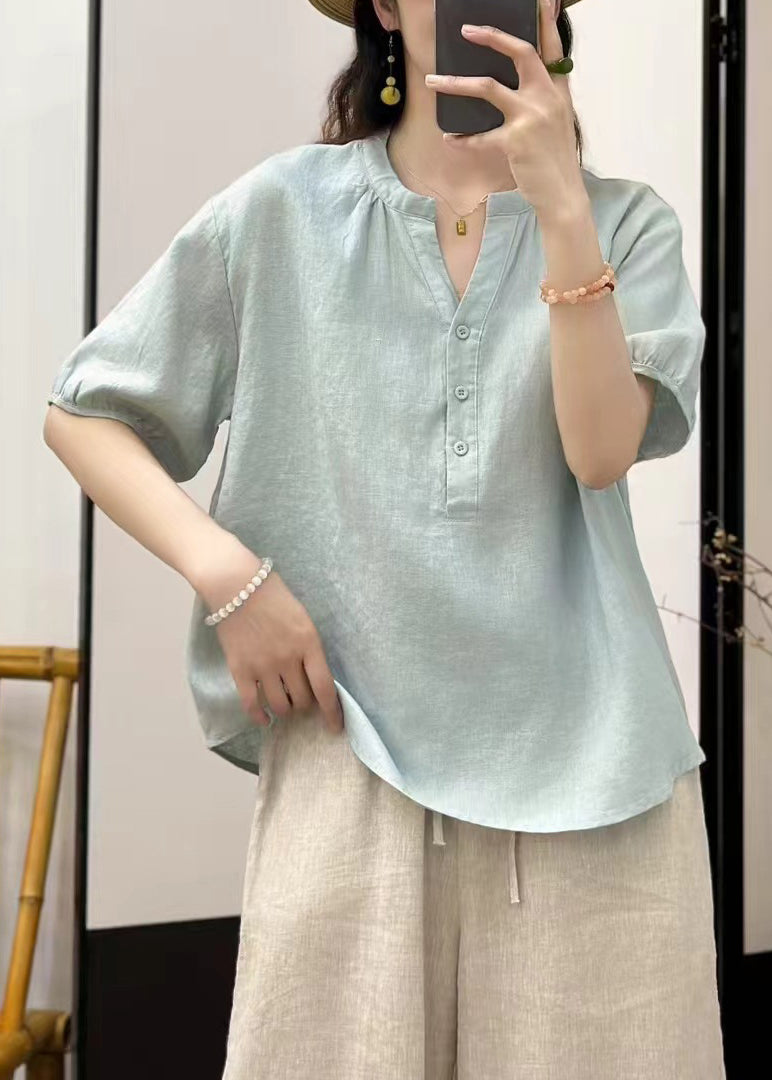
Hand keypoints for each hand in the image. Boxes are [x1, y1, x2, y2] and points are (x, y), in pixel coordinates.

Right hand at [198, 549, 343, 734]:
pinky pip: (251, 705)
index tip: (335, 726)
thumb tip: (314, 678)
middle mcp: (287, 658)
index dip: (332, 712)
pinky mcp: (240, 669)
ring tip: (286, 704)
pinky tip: (265, 718)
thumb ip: (309, 648)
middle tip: (303, 700)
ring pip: (281, 706)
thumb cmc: (273, 596)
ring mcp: (262, 666)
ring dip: (286, 709)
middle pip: (303, 699)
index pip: (324, 688)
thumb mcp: (303, 619)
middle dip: (306, 704)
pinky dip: (260, 716)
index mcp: (308, 643)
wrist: (235, 585)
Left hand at [424, 0, 585, 218]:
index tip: (540, 1)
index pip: (551, 48)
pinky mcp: (515, 140)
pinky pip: (479, 136)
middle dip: (492, 37)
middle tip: (465, 31)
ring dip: (456, 83)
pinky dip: (461, 139)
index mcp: (557, 91)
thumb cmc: (554, 161)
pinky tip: (449, 139)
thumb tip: (514, 87)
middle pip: (519, 53)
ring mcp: (531, 117)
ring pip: (487, 87)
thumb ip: (541, 100)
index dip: (545, 22)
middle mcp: (546, 97)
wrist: (562, 194)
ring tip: (432, 81)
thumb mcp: (556, 123)